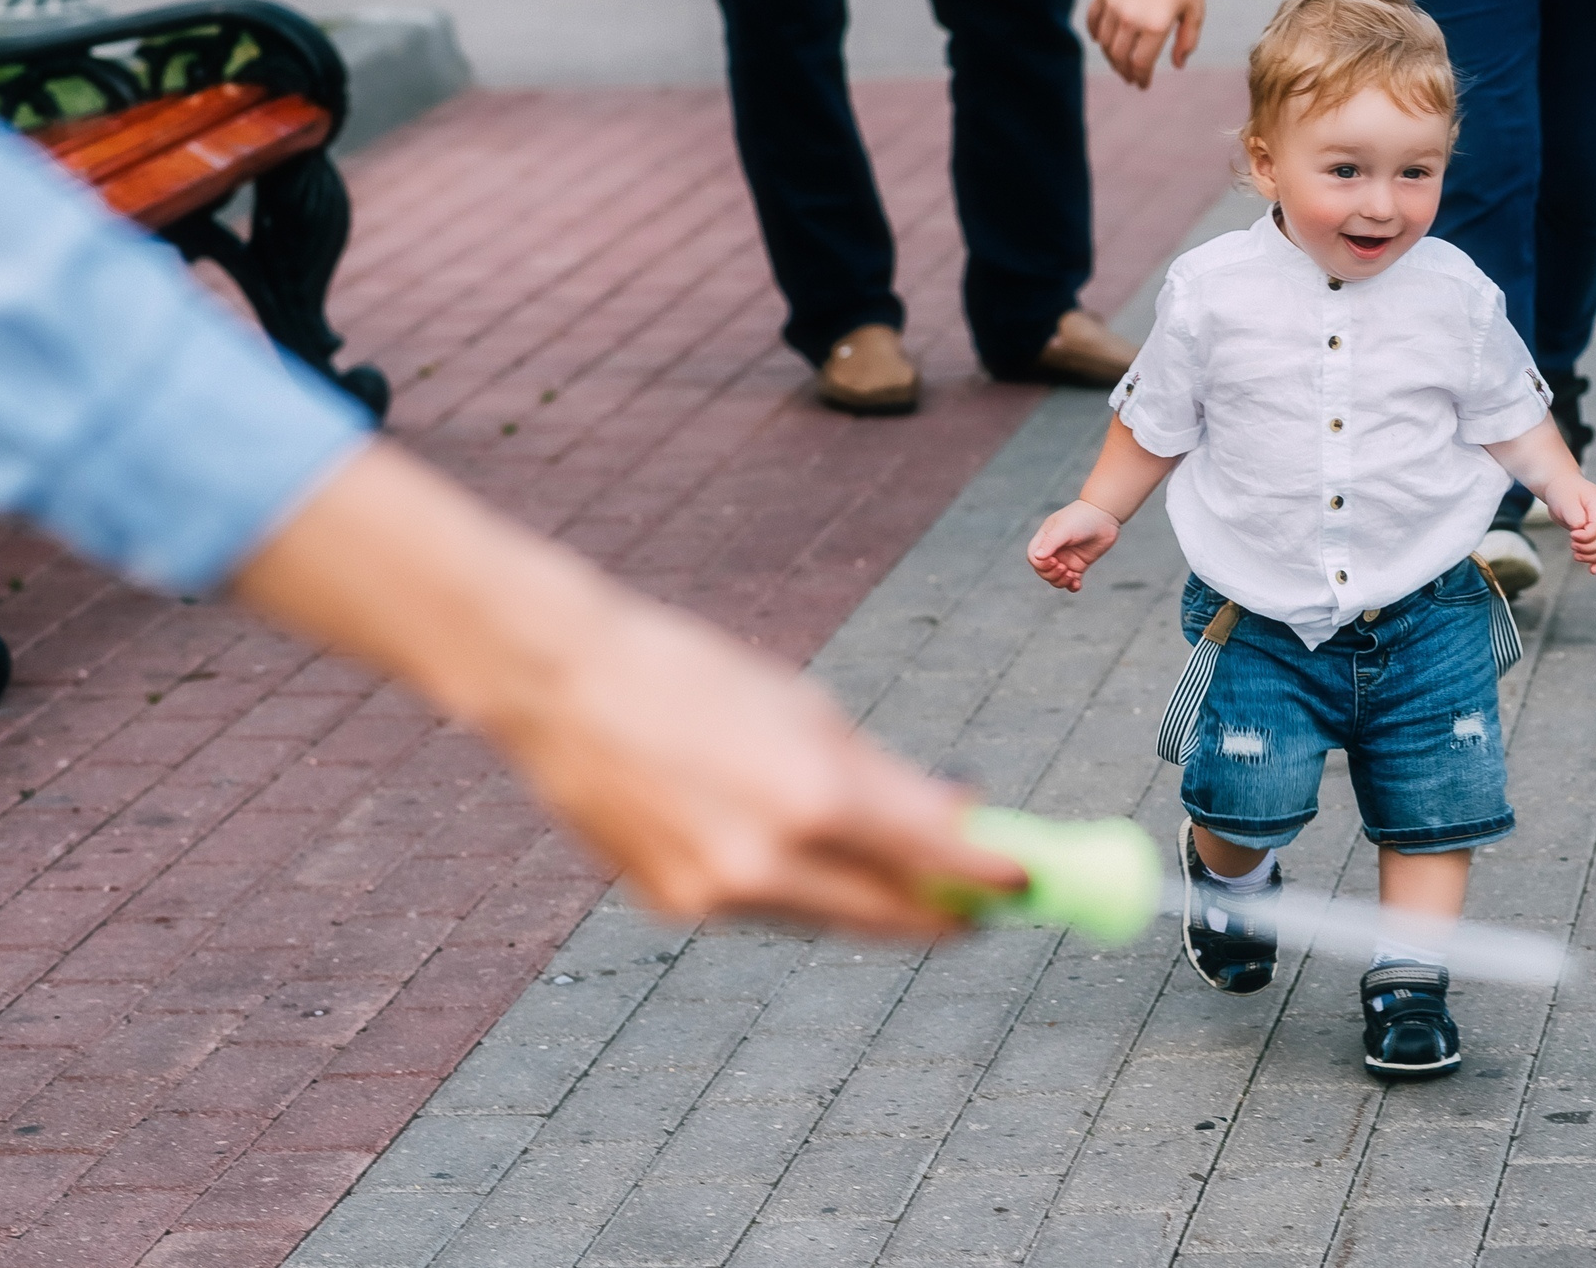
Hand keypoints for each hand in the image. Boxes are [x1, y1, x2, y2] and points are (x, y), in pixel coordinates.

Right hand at [231, 444, 1026, 936]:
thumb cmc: (694, 675)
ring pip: (831, 918)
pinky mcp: (676, 907)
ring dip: (877, 900)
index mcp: (815, 798)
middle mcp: (770, 863)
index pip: (937, 860)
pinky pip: (770, 910)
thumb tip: (963, 817)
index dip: (995, 877)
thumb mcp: (810, 710)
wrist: (562, 687)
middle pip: (892, 916)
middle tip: (990, 903)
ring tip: (911, 869)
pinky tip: (804, 850)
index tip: (1033, 881)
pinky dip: (803, 888)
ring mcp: (717, 897)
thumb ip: (892, 780)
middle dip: (947, 911)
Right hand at [1028, 499, 1123, 590]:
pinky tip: (1077, 584)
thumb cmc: (1081, 518)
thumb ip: (1051, 542)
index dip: (1040, 564)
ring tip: (1072, 575)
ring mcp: (1066, 559)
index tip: (1054, 560)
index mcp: (1045, 539)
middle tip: (1065, 568)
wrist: (1104, 516)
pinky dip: (1072, 586)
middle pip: (1043, 571)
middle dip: (1051, 574)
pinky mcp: (1079, 565)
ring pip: (1056, 579)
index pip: (1033, 557)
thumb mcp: (1064, 529)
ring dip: (1061, 581)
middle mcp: (1053, 551)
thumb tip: (1037, 557)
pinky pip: (1072, 581)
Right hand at [1087, 0, 1204, 86]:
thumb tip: (1177, 66)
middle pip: (1119, 57)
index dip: (1140, 78)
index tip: (1142, 85)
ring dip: (1111, 57)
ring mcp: (1114, 4)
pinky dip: (1096, 35)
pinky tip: (1102, 42)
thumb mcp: (1195, 11)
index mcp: (1156, 26)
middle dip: (1125, 72)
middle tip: (1130, 78)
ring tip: (1119, 62)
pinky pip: (1093, 21)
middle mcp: (1131, 18)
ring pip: (1105, 43)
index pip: (1140, 64)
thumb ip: (1188, 41)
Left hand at [1541, 477, 1595, 572]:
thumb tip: (1580, 531)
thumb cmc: (1562, 493)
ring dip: (1593, 556)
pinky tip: (1592, 570)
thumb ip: (1574, 516)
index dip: (1587, 536)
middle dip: (1589, 547)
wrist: (1562, 488)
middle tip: (1572, 546)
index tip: (1572, 535)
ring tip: (1576, 556)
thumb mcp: (1565, 502)